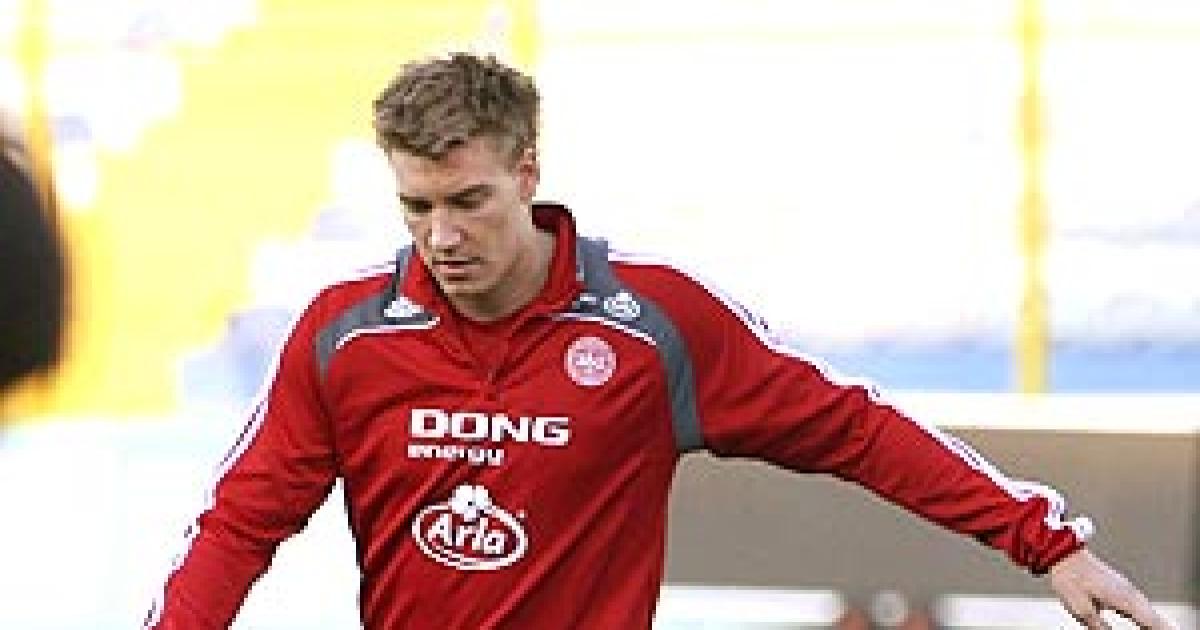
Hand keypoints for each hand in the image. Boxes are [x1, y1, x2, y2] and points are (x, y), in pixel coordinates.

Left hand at [1048, 548, 1175, 628]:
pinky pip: (1141, 608)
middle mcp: (1132, 594)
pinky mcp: (1121, 589)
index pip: (1153, 623)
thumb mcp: (1081, 608)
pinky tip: (1147, 625)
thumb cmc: (1070, 579)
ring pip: (1150, 613)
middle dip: (1163, 629)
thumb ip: (1098, 626)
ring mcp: (1128, 590)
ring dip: (1155, 625)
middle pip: (1156, 619)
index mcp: (1125, 599)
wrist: (1064, 554)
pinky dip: (1147, 619)